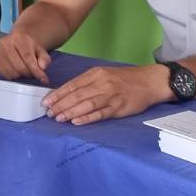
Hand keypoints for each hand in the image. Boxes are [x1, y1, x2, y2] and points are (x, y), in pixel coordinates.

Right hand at [0, 29, 51, 81]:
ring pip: (11, 72)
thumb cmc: (30, 47)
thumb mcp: (41, 50)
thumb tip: (42, 67)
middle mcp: (5, 43)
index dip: (36, 70)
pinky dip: (12, 76)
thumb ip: (44, 59)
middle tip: (33, 74)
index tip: (43, 79)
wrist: (16, 40)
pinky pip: (4, 74)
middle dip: (28, 74)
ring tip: (24, 71)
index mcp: (18, 38)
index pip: (27, 57)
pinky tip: (16, 71)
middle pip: (19, 66)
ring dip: (20, 76)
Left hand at [43, 64, 167, 125]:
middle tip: (49, 113)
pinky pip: (100, 114)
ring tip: (58, 118)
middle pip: (77, 95)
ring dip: (70, 112)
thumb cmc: (125, 78)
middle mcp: (102, 83)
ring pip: (86, 104)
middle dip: (61, 105)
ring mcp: (111, 96)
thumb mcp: (104, 74)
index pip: (72, 85)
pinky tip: (76, 121)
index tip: (46, 102)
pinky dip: (87, 118)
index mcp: (96, 74)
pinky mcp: (119, 107)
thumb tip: (66, 93)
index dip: (58, 94)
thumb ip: (87, 82)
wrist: (150, 81)